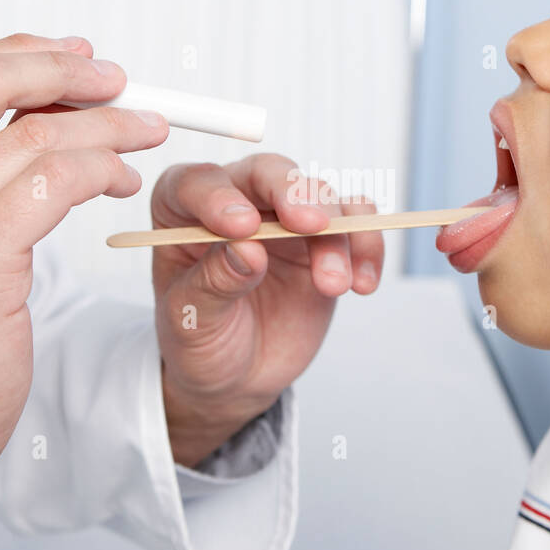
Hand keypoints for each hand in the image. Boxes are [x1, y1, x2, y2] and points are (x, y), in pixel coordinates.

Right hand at [0, 33, 168, 549]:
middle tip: (118, 81)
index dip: (21, 53)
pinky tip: (121, 181)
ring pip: (35, 134)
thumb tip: (27, 86)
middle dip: (67, 70)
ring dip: (106, 126)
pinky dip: (104, 169)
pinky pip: (57, 183)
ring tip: (141, 134)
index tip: (73, 56)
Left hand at [150, 155, 384, 465]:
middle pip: (266, 174)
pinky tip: (362, 283)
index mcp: (183, 212)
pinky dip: (367, 246)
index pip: (197, 183)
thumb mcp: (192, 323)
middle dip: (292, 193)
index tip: (241, 227)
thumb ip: (213, 284)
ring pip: (319, 196)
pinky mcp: (324, 241)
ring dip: (335, 235)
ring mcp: (284, 220)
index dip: (219, 197)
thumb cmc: (199, 341)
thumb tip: (246, 249)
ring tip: (332, 285)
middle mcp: (236, 203)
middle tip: (311, 224)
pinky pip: (356, 224)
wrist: (236, 375)